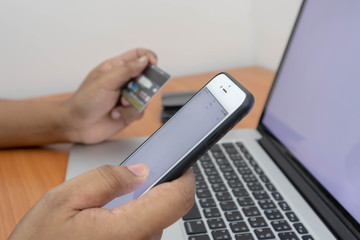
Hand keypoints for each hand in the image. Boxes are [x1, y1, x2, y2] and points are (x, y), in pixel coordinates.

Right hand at [8, 164, 194, 239]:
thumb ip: (107, 179)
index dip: (184, 178)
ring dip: (140, 208)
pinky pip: (143, 235)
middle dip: (153, 190)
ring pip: (154, 222)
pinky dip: (134, 221)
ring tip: (109, 206)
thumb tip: (140, 171)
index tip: (181, 164)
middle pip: (166, 210)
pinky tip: (108, 222)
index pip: (177, 200)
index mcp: (127, 230)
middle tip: (128, 181)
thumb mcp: (65, 199)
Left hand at [64, 48, 157, 143]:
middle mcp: (123, 81)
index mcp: (116, 68)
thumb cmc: (85, 100)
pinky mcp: (128, 112)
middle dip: (144, 85)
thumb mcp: (106, 81)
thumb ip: (127, 70)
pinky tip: (115, 114)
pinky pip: (140, 111)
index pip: (137, 56)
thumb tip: (144, 60)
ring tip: (120, 104)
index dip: (148, 57)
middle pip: (146, 77)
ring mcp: (127, 97)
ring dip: (133, 102)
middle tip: (135, 89)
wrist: (77, 125)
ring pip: (145, 96)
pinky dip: (129, 114)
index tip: (153, 64)